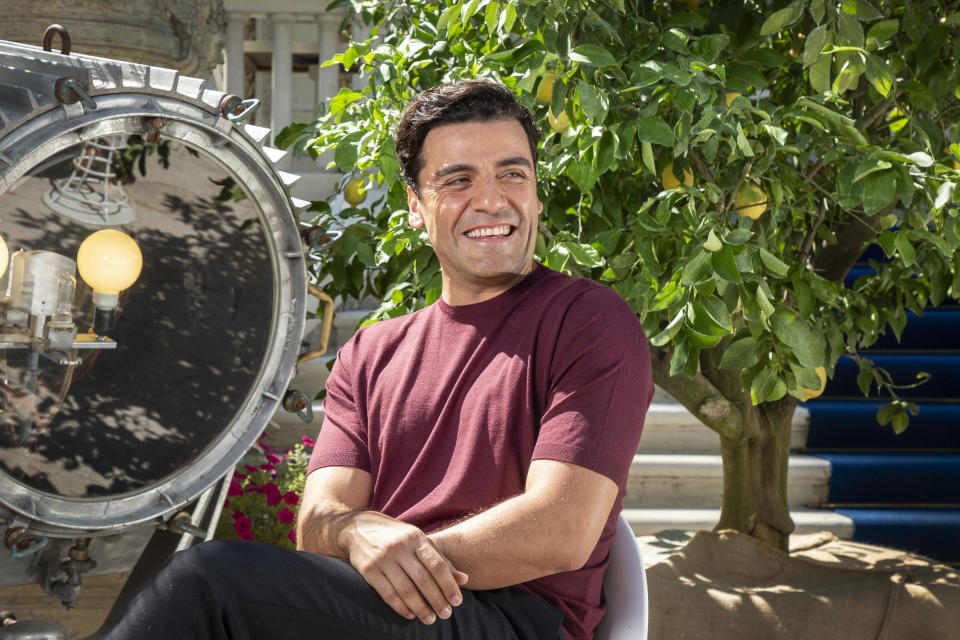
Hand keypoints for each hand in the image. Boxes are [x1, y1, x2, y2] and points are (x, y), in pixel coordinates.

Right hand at [341, 511, 468, 624]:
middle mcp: (400, 548)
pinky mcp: (369, 570)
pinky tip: (410, 614)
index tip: (457, 601)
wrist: (358, 527)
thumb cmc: (396, 536)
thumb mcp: (418, 540)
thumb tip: (464, 579)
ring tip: (430, 619)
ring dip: (420, 608)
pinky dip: (400, 607)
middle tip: (446, 614)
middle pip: (423, 580)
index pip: (437, 565)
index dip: (448, 585)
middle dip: (436, 600)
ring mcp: (383, 559)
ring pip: (406, 590)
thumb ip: (440, 559)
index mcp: (416, 538)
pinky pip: (388, 594)